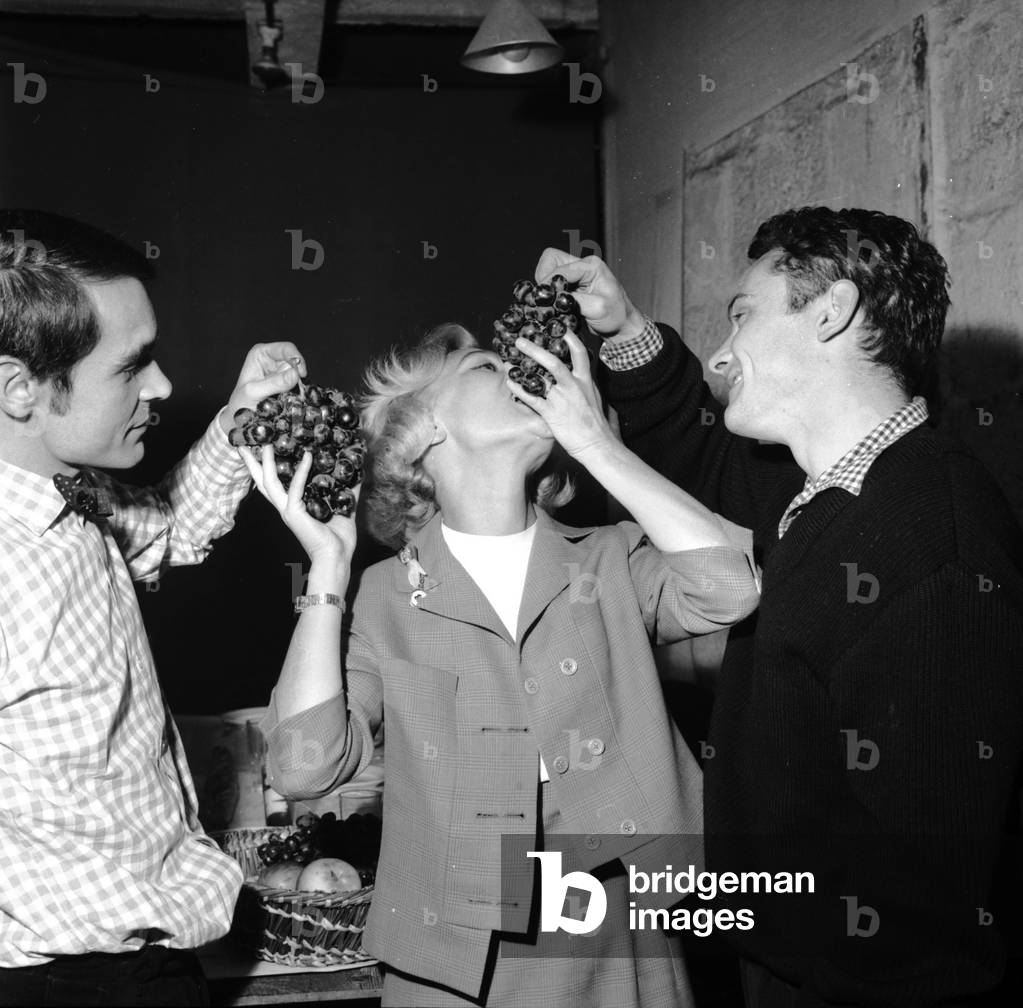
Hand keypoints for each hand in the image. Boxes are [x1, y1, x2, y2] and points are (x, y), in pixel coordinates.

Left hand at [221, 343, 307, 436]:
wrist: (240, 418)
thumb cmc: (241, 402)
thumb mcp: (254, 392)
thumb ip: (274, 383)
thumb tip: (295, 374)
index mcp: (261, 353)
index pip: (285, 349)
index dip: (296, 358)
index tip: (301, 374)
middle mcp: (272, 360)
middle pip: (295, 362)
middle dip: (298, 375)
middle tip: (297, 389)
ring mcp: (281, 373)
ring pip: (298, 375)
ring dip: (299, 386)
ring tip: (291, 397)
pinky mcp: (287, 385)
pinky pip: (299, 386)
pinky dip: (299, 393)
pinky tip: (293, 399)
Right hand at [239, 444, 358, 577]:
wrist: (337, 557)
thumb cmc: (339, 539)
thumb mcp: (344, 508)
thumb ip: (348, 491)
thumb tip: (358, 475)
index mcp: (293, 507)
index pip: (273, 485)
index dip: (266, 468)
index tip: (262, 450)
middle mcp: (286, 507)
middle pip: (262, 482)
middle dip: (252, 464)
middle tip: (244, 445)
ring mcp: (288, 510)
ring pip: (268, 483)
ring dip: (266, 463)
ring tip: (266, 445)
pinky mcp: (294, 513)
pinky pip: (295, 487)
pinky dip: (301, 471)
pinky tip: (308, 457)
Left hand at [506, 332, 616, 458]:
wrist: (596, 444)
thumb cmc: (594, 423)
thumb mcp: (593, 397)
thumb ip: (583, 384)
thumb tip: (575, 373)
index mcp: (585, 381)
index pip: (579, 353)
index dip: (569, 338)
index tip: (559, 328)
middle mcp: (573, 387)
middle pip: (554, 362)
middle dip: (535, 350)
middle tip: (520, 341)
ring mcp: (562, 400)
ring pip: (540, 379)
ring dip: (522, 369)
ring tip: (508, 362)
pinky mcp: (552, 414)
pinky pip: (532, 399)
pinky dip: (519, 390)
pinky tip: (510, 383)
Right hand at [534, 248, 645, 340]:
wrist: (621, 325)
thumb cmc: (616, 315)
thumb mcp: (597, 308)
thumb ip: (574, 300)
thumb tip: (554, 298)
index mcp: (591, 265)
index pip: (560, 268)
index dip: (548, 283)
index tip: (544, 300)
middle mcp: (582, 265)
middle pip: (551, 260)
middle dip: (544, 279)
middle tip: (547, 299)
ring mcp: (576, 273)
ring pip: (548, 269)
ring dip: (546, 286)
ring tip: (552, 302)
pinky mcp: (571, 283)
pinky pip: (552, 281)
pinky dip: (549, 292)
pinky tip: (555, 304)